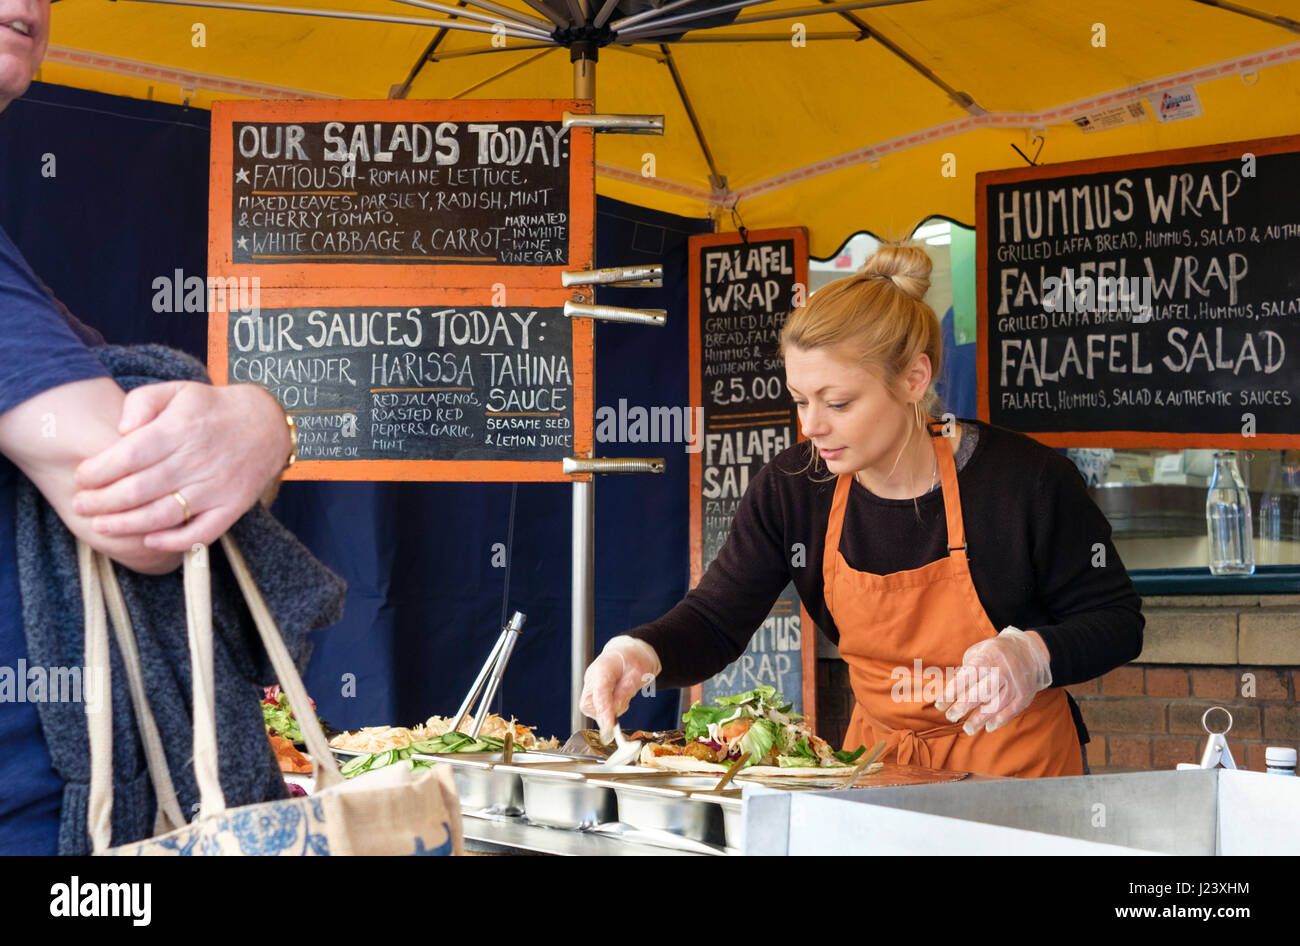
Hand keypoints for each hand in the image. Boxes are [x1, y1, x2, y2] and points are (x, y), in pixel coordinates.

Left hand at [72, 382, 290, 550]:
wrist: (266, 424)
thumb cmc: (211, 409)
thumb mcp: (176, 390)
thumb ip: (142, 402)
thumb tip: (121, 430)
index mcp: (179, 430)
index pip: (129, 455)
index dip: (98, 471)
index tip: (81, 477)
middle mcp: (197, 461)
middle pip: (138, 490)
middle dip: (102, 502)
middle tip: (82, 505)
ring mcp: (216, 487)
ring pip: (163, 515)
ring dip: (126, 525)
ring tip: (101, 526)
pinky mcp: (232, 507)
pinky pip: (201, 533)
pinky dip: (173, 542)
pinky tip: (149, 540)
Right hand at [578, 636, 661, 740]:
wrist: (631, 652)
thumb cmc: (636, 660)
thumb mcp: (639, 673)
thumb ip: (627, 690)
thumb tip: (616, 709)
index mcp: (603, 667)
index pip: (599, 692)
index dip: (603, 711)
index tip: (609, 727)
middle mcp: (591, 677)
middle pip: (588, 704)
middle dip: (605, 712)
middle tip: (625, 704)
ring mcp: (590, 685)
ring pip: (592, 709)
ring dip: (608, 711)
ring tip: (624, 695)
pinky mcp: (592, 692)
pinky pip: (596, 708)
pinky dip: (608, 710)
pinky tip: (619, 697)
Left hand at [934, 626, 1051, 735]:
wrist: (1029, 652)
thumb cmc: (995, 653)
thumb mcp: (978, 652)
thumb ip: (965, 669)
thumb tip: (950, 691)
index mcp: (988, 657)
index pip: (966, 677)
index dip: (952, 692)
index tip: (940, 704)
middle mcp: (1002, 671)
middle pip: (979, 693)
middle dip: (962, 707)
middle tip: (950, 717)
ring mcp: (1014, 685)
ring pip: (995, 705)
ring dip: (979, 719)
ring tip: (967, 728)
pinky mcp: (1024, 696)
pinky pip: (1011, 711)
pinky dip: (999, 721)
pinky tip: (987, 727)